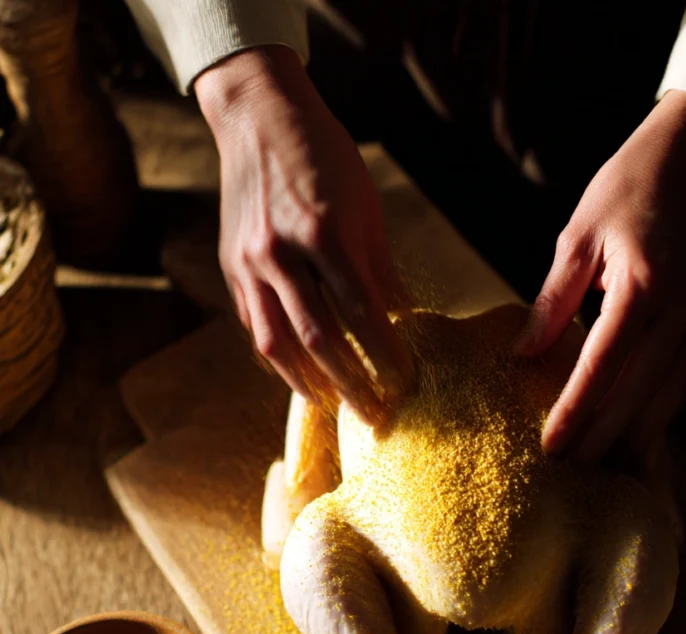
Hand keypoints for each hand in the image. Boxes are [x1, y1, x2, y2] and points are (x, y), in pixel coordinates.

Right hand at [196, 47, 411, 423]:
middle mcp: (281, 253)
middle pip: (319, 340)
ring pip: (278, 343)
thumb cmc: (324, 158)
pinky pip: (255, 327)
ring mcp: (249, 264)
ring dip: (308, 383)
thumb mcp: (364, 206)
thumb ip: (381, 269)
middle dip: (351, 384)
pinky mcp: (231, 270)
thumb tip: (407, 322)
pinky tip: (299, 375)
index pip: (361, 314)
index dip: (385, 356)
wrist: (257, 118)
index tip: (405, 384)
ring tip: (334, 405)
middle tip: (375, 415)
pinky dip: (279, 358)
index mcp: (323, 232)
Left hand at [519, 90, 685, 463]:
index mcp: (643, 284)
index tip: (551, 446)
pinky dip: (657, 415)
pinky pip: (680, 382)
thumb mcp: (576, 239)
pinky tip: (635, 439)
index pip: (604, 363)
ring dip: (634, 437)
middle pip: (639, 391)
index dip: (576, 410)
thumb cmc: (623, 192)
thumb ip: (552, 301)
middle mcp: (680, 308)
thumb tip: (524, 356)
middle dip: (603, 437)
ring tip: (601, 471)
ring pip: (667, 395)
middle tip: (569, 473)